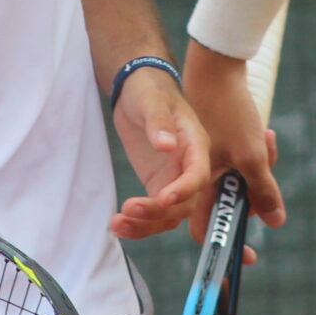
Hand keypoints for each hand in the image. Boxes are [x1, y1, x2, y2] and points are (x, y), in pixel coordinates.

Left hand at [110, 66, 209, 239]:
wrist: (138, 89)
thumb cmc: (150, 90)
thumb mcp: (152, 100)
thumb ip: (160, 121)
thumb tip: (167, 144)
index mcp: (195, 144)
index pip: (198, 174)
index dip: (184, 190)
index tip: (164, 199)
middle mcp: (188, 167)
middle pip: (184, 203)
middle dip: (158, 213)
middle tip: (128, 210)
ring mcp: (173, 178)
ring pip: (169, 215)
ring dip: (146, 225)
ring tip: (117, 225)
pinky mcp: (157, 184)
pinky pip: (153, 212)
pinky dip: (137, 222)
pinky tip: (117, 225)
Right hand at [183, 39, 284, 232]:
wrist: (215, 68)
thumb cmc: (229, 112)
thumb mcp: (253, 154)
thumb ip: (263, 189)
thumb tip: (276, 221)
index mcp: (200, 185)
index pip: (208, 228)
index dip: (226, 245)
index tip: (249, 258)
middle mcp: (199, 178)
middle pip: (234, 202)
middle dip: (258, 191)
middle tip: (266, 155)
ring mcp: (207, 162)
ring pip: (243, 181)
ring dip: (261, 166)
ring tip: (266, 135)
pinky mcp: (215, 148)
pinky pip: (242, 163)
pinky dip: (256, 153)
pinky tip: (263, 132)